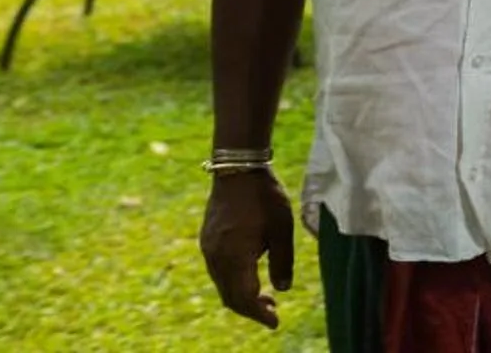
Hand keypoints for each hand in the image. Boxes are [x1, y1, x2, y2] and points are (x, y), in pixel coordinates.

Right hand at [199, 168, 294, 328]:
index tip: (275, 323)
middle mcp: (216, 258)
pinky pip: (218, 271)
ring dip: (242, 295)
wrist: (237, 168)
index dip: (259, 314)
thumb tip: (282, 289)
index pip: (243, 298)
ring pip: (222, 285)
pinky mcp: (207, 240)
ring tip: (267, 297)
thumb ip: (283, 261)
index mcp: (234, 257)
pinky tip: (251, 275)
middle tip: (273, 312)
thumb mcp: (282, 228)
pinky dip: (234, 281)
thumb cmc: (264, 197)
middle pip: (230, 297)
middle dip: (251, 309)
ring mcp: (208, 249)